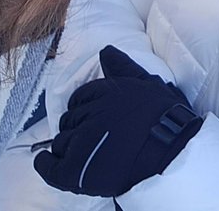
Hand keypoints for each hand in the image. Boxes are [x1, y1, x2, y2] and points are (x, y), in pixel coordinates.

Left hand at [34, 46, 202, 196]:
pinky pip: (52, 166)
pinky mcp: (78, 167)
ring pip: (63, 140)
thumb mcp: (148, 85)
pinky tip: (45, 161)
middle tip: (87, 137)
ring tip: (79, 153)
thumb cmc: (167, 120)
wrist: (173, 156)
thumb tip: (106, 51)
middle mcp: (94, 112)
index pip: (83, 96)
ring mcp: (84, 139)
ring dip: (68, 146)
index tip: (88, 116)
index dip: (83, 107)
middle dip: (76, 126)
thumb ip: (124, 68)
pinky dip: (45, 165)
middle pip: (71, 118)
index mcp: (109, 91)